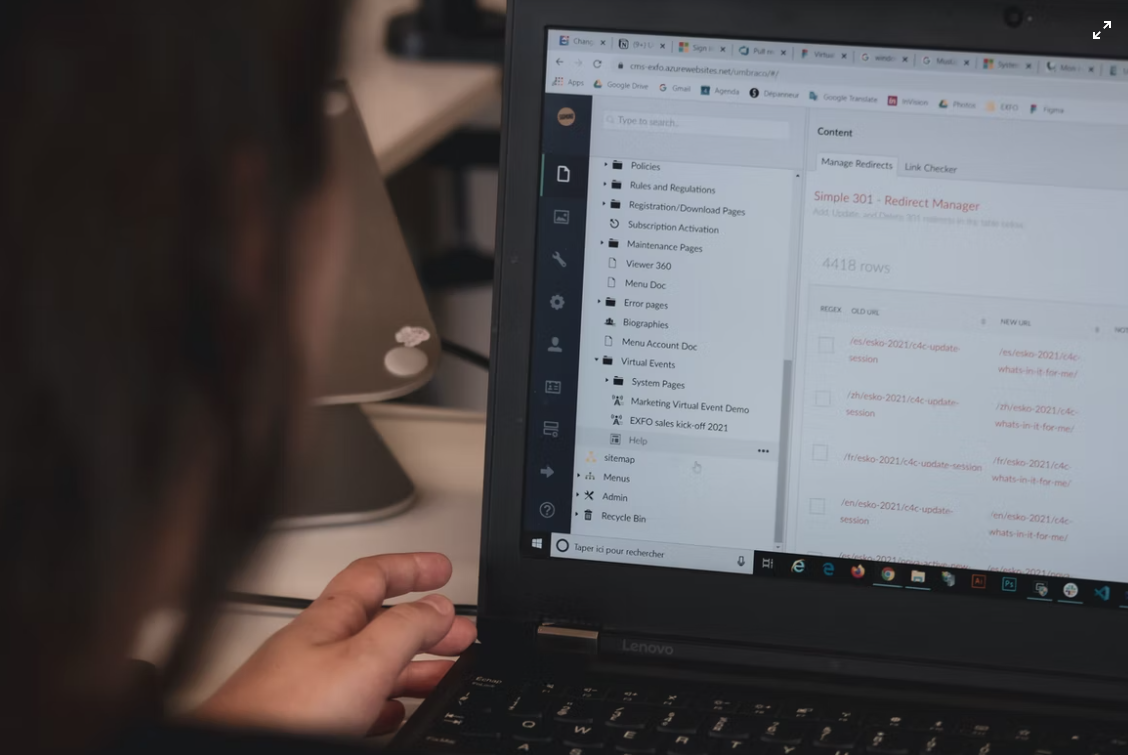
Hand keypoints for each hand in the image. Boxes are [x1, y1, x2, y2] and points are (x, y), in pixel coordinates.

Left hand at [194, 553, 475, 735]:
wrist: (238, 753)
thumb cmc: (281, 713)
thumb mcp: (363, 659)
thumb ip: (406, 628)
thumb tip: (439, 607)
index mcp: (329, 619)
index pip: (374, 573)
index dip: (411, 566)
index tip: (441, 568)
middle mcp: (317, 646)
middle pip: (380, 621)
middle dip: (426, 624)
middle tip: (459, 631)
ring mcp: (309, 684)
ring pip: (372, 665)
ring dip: (413, 666)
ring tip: (444, 673)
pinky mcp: (306, 720)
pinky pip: (356, 701)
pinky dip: (386, 701)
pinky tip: (394, 712)